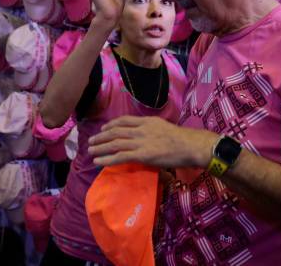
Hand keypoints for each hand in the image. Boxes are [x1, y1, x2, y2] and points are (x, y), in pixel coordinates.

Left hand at [88, 116, 216, 167]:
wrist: (190, 145)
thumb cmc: (183, 140)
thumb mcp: (165, 128)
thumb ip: (153, 131)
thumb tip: (146, 138)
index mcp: (147, 121)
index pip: (124, 120)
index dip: (111, 124)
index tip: (104, 128)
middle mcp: (141, 129)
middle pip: (116, 131)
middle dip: (101, 136)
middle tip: (91, 141)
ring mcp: (141, 142)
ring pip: (115, 143)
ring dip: (100, 147)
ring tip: (90, 150)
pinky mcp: (142, 155)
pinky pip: (120, 156)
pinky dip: (107, 158)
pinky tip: (98, 161)